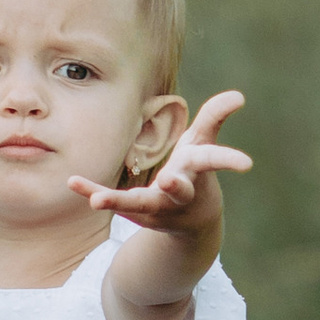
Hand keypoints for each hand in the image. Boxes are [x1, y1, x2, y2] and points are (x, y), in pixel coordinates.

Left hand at [72, 89, 252, 233]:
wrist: (191, 224)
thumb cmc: (195, 174)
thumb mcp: (202, 146)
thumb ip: (214, 119)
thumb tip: (239, 95)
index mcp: (197, 172)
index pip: (214, 162)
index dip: (229, 161)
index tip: (246, 164)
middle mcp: (179, 193)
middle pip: (179, 191)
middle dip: (175, 187)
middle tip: (168, 180)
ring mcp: (157, 207)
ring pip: (138, 204)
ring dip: (118, 200)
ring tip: (97, 200)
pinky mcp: (136, 212)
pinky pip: (113, 201)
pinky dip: (92, 191)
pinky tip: (73, 182)